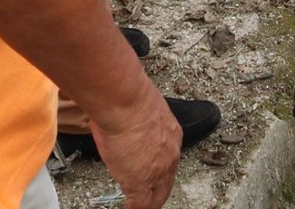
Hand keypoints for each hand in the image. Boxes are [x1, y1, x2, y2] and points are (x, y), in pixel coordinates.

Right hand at [90, 82, 181, 208]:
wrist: (124, 101)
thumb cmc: (126, 96)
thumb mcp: (140, 107)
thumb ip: (137, 120)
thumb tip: (124, 118)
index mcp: (171, 135)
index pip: (168, 160)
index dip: (159, 170)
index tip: (151, 173)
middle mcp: (170, 155)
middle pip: (166, 184)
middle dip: (158, 193)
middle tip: (150, 202)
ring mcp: (157, 171)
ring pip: (156, 198)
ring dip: (147, 204)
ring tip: (140, 208)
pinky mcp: (139, 183)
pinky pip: (140, 206)